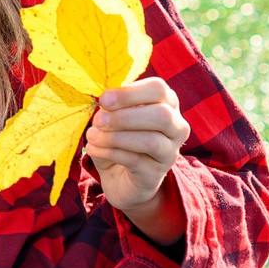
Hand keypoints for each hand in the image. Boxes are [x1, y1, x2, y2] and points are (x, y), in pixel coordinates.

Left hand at [85, 77, 187, 227]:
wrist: (120, 178)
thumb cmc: (117, 140)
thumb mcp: (112, 120)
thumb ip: (111, 109)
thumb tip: (103, 105)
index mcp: (166, 104)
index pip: (159, 89)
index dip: (130, 93)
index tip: (103, 99)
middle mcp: (176, 127)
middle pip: (162, 114)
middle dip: (125, 116)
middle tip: (99, 120)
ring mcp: (170, 152)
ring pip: (151, 141)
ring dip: (116, 137)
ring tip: (92, 136)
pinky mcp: (156, 173)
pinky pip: (135, 160)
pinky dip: (110, 152)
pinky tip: (93, 149)